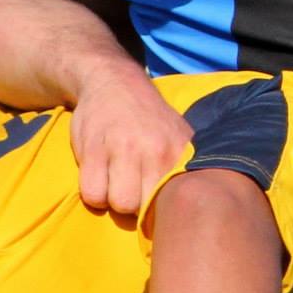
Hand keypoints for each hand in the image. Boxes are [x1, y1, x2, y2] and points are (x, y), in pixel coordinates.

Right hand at [70, 63, 191, 215]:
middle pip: (145, 207)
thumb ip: (186, 165)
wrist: (115, 83)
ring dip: (113, 200)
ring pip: (119, 203)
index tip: (156, 203)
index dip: (162, 209)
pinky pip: (91, 193)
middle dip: (135, 207)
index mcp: (179, 151)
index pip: (176, 200)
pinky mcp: (94, 149)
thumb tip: (200, 200)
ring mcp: (123, 149)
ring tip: (114, 184)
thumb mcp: (178, 135)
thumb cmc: (149, 118)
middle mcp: (155, 150)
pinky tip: (99, 177)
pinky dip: (93, 192)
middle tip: (132, 191)